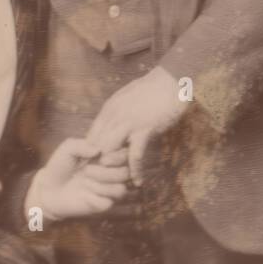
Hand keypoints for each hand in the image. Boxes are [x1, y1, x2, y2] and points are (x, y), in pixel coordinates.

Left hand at [28, 137, 129, 221]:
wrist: (49, 188)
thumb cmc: (60, 166)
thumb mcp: (68, 149)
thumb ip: (81, 144)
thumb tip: (98, 150)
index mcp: (107, 158)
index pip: (126, 156)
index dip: (117, 156)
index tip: (100, 156)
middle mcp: (111, 175)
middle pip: (126, 173)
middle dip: (107, 171)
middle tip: (87, 170)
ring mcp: (108, 191)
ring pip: (121, 190)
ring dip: (102, 185)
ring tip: (84, 181)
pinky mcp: (102, 205)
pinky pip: (108, 203)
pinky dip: (95, 198)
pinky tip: (84, 195)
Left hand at [87, 66, 187, 183]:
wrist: (171, 79)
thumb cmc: (153, 88)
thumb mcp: (129, 97)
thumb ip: (119, 111)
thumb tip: (115, 122)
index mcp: (109, 109)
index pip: (92, 134)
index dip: (90, 152)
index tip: (92, 167)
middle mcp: (114, 116)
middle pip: (96, 145)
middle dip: (96, 164)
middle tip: (99, 181)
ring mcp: (128, 123)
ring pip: (110, 151)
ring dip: (113, 168)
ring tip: (116, 184)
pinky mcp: (144, 130)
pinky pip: (134, 155)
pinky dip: (135, 170)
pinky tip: (137, 181)